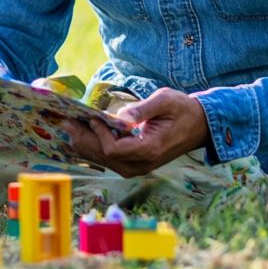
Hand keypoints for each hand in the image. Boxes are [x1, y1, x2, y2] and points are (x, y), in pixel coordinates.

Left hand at [63, 87, 209, 176]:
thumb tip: (121, 116)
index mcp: (150, 149)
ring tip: (71, 128)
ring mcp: (139, 166)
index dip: (99, 135)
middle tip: (67, 123)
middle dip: (84, 140)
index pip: (115, 150)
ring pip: (105, 162)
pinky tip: (83, 136)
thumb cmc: (183, 109)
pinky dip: (95, 149)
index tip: (92, 118)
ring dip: (86, 146)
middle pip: (105, 158)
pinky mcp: (136, 164)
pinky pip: (111, 161)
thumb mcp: (165, 101)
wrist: (200, 125)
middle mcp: (143, 164)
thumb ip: (142, 109)